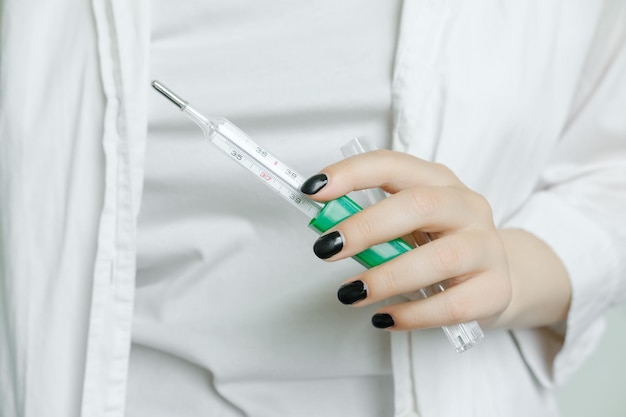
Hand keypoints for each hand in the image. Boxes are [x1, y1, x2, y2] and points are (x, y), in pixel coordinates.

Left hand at [300, 150, 513, 330]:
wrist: (503, 274)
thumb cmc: (442, 243)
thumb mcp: (410, 224)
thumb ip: (374, 224)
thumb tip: (326, 232)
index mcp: (439, 181)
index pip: (393, 165)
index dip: (352, 174)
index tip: (314, 191)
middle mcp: (467, 207)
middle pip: (419, 205)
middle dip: (366, 226)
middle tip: (326, 248)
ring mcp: (486, 248)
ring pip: (440, 259)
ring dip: (387, 277)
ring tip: (350, 293)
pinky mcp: (496, 289)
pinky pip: (453, 305)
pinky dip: (413, 314)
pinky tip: (384, 317)